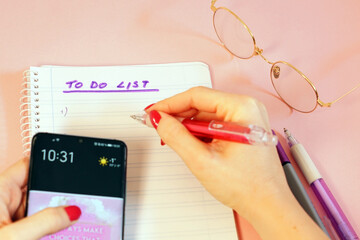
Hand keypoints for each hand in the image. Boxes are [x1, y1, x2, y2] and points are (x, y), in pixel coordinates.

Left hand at [0, 158, 80, 239]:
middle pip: (39, 192)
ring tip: (73, 223)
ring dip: (56, 218)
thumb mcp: (13, 238)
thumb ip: (44, 222)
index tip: (73, 169)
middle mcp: (3, 204)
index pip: (28, 167)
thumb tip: (72, 211)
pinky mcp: (14, 235)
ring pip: (40, 212)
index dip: (49, 165)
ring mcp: (9, 221)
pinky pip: (37, 228)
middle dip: (59, 197)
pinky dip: (49, 232)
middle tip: (80, 204)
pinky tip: (63, 234)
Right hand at [145, 87, 327, 239]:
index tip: (152, 113)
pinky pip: (214, 125)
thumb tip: (159, 119)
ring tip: (172, 139)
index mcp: (242, 108)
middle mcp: (247, 108)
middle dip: (177, 116)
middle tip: (157, 127)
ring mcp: (246, 119)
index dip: (170, 104)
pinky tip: (190, 144)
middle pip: (201, 104)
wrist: (267, 206)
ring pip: (206, 115)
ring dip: (187, 126)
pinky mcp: (242, 130)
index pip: (197, 96)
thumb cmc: (246, 186)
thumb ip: (176, 136)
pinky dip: (199, 133)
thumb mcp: (203, 160)